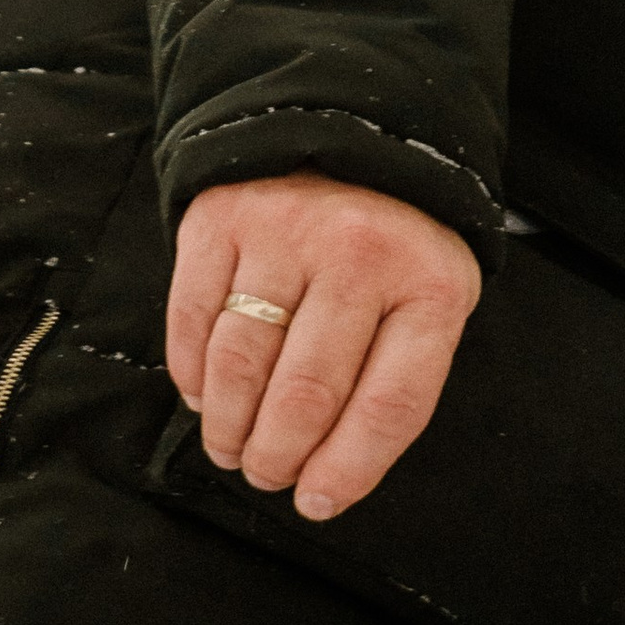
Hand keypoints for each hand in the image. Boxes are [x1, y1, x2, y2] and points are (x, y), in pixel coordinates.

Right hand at [165, 174, 482, 522]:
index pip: (389, 405)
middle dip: (277, 456)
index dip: (348, 469)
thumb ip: (396, 371)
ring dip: (227, 426)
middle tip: (264, 474)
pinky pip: (195, 319)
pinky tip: (201, 397)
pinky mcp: (222, 218)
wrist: (351, 121)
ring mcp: (286, 233)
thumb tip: (328, 478)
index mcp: (430, 285)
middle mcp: (360, 256)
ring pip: (242, 365)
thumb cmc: (397, 237)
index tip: (315, 503)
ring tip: (229, 448)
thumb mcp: (433, 291)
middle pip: (306, 394)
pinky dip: (192, 373)